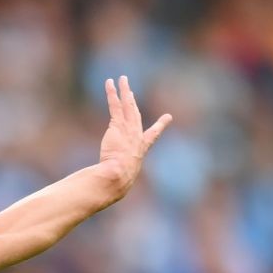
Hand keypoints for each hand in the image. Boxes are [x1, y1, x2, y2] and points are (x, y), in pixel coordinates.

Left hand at [98, 75, 171, 197]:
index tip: (167, 118)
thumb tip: (105, 194)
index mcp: (140, 149)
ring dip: (124, 90)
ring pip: (128, 105)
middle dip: (133, 100)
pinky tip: (110, 83)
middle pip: (136, 113)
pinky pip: (116, 105)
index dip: (159, 127)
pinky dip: (113, 93)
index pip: (151, 136)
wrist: (117, 177)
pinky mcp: (118, 126)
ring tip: (122, 78)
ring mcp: (128, 129)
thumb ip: (116, 180)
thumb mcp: (121, 180)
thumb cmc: (118, 182)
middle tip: (130, 89)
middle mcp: (136, 136)